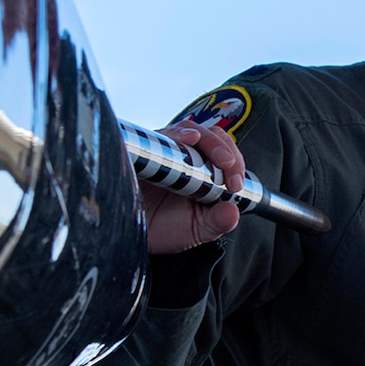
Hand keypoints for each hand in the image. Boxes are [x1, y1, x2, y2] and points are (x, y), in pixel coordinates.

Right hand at [143, 123, 245, 253]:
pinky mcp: (142, 150)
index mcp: (203, 171)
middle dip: (222, 148)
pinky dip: (173, 135)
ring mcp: (163, 150)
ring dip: (205, 139)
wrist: (129, 235)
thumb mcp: (196, 230)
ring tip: (212, 153)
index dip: (235, 162)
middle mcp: (184, 156)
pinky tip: (185, 140)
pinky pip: (157, 136)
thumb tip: (233, 212)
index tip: (235, 184)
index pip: (225, 152)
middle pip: (210, 135)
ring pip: (187, 130)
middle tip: (228, 167)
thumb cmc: (163, 229)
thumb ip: (217, 222)